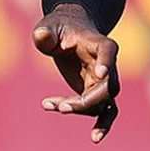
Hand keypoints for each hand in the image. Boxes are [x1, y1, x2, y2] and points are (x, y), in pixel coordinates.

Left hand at [33, 3, 120, 142]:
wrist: (69, 31)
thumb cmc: (60, 27)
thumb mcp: (49, 26)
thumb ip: (45, 33)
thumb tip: (40, 36)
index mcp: (100, 44)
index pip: (109, 51)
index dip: (107, 62)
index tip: (101, 73)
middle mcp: (108, 65)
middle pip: (108, 87)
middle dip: (88, 101)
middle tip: (62, 107)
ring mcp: (103, 81)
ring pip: (104, 105)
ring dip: (81, 111)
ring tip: (53, 106)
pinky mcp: (95, 92)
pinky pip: (99, 111)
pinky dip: (87, 118)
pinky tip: (73, 123)